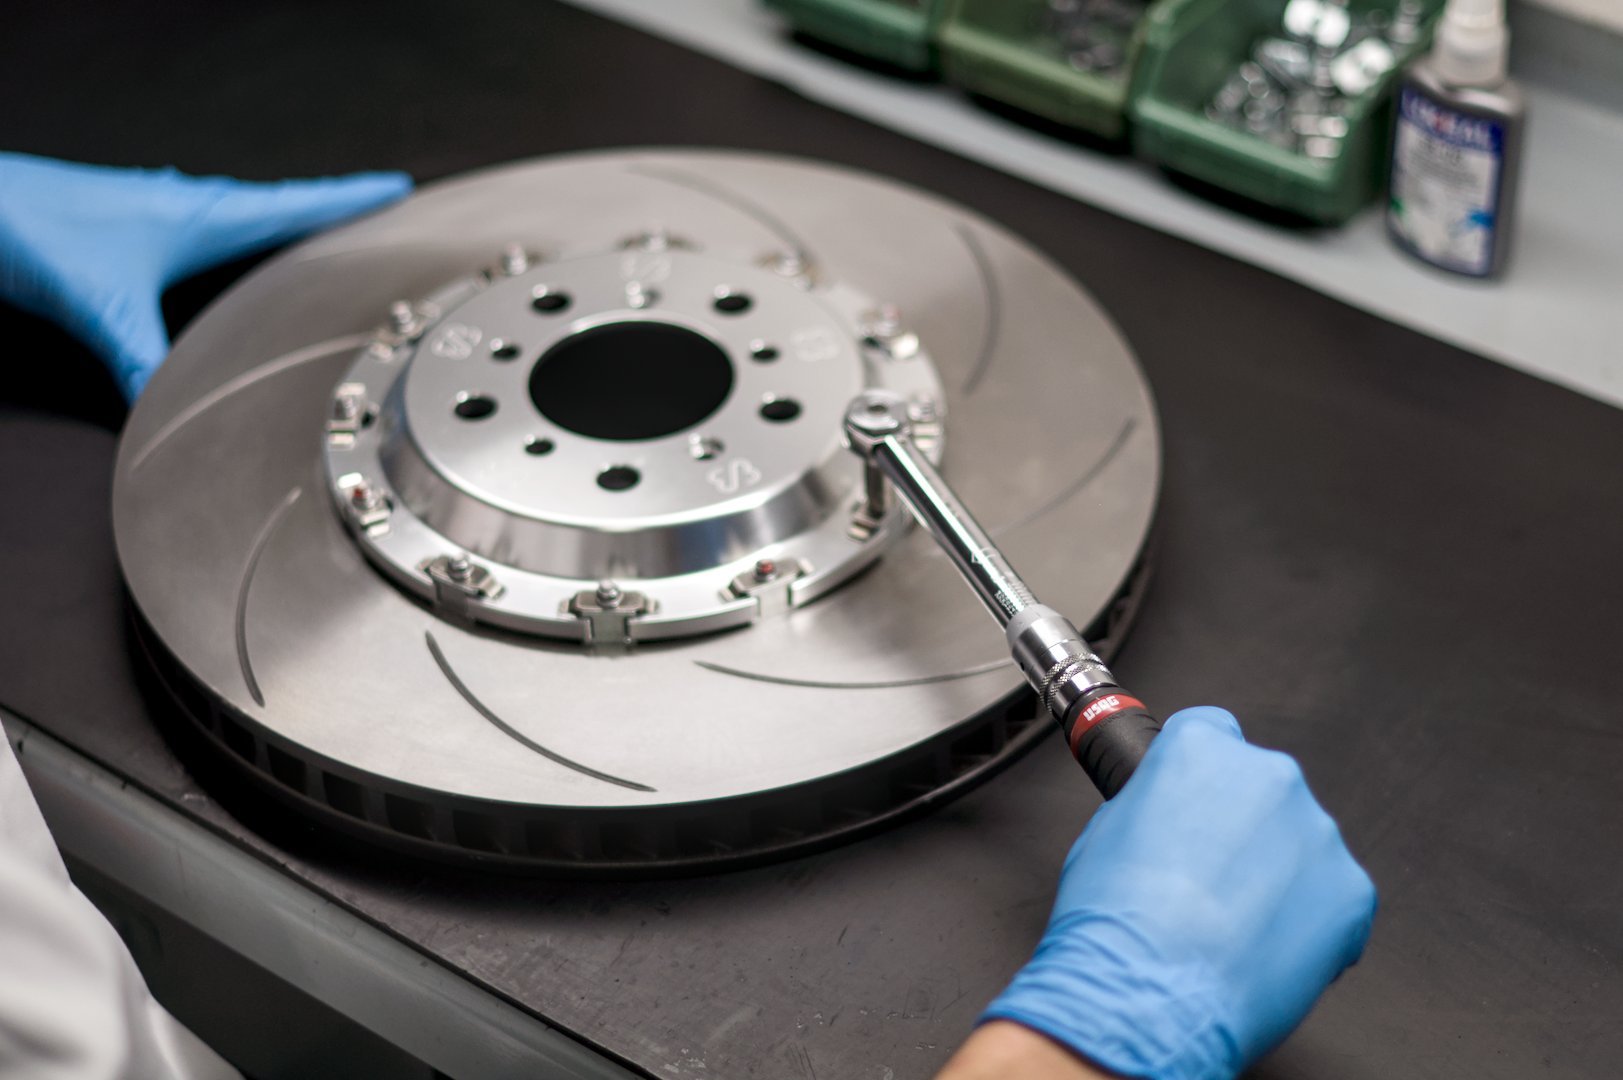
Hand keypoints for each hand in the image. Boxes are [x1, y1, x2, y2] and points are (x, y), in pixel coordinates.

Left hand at [0, 152, 410, 399]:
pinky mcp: (128, 228)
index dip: (348, 199)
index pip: (292, 205)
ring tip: (308, 244)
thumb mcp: (101, 305)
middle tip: (367, 216)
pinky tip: (220, 270)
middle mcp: (184, 208)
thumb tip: (167, 409)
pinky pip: (201, 236)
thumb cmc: (30, 224)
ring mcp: (156, 214)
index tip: (394, 190)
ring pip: (236, 223)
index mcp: (200, 214)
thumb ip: (142, 360)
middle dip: (324, 215)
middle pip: (274, 211)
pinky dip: (228, 247)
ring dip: (275, 230)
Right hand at [980, 707, 1375, 1079]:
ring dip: (1277, 876)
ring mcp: (1316, 832)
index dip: (1201, 777)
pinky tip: (1263, 949)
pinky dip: (1308, 923)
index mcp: (1201, 748)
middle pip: (1263, 790)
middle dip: (1243, 829)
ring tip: (1232, 926)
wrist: (1148, 996)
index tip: (1198, 804)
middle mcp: (1267, 776)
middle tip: (1209, 880)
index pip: (1214, 734)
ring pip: (1301, 846)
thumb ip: (1154, 806)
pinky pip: (1333, 899)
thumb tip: (1169, 820)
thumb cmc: (1116, 921)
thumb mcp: (1105, 832)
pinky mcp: (1352, 891)